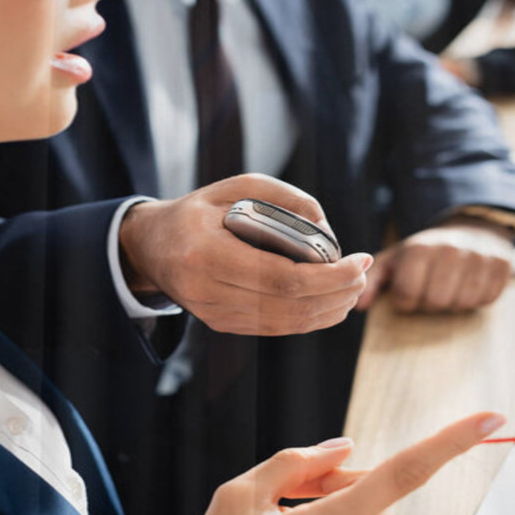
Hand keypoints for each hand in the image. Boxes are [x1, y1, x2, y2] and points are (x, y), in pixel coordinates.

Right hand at [119, 173, 372, 335]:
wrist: (151, 247)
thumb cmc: (198, 212)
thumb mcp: (236, 187)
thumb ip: (284, 198)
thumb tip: (327, 228)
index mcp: (206, 253)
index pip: (282, 279)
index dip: (329, 277)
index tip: (360, 261)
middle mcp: (207, 291)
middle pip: (289, 306)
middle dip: (337, 293)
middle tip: (364, 274)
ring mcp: (214, 314)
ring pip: (286, 323)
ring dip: (329, 310)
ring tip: (354, 288)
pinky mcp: (221, 324)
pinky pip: (274, 328)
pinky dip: (309, 319)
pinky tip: (331, 304)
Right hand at [126, 411, 505, 514]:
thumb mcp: (241, 492)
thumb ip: (302, 460)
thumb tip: (345, 449)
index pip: (405, 473)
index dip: (451, 441)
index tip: (491, 419)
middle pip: (374, 485)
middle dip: (339, 480)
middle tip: (293, 498)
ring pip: (374, 510)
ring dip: (342, 507)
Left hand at [356, 219, 514, 313]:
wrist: (472, 229)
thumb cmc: (425, 253)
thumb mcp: (394, 259)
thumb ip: (372, 281)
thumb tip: (360, 305)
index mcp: (420, 249)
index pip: (407, 295)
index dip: (405, 301)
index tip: (408, 291)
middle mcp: (450, 250)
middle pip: (435, 302)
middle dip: (429, 302)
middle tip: (430, 288)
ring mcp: (479, 257)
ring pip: (461, 303)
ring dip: (452, 302)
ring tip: (448, 286)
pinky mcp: (502, 266)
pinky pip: (486, 299)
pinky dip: (475, 298)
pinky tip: (468, 284)